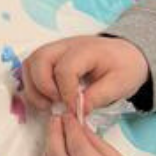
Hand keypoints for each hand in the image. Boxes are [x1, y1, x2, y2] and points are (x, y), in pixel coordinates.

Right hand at [23, 37, 149, 113]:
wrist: (125, 54)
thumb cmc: (124, 67)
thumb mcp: (121, 84)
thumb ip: (98, 97)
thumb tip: (78, 110)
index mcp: (86, 49)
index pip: (66, 68)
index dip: (67, 93)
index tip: (75, 110)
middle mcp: (66, 45)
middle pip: (40, 59)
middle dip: (43, 86)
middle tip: (55, 104)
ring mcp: (55, 49)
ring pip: (30, 63)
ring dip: (33, 87)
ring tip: (47, 104)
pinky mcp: (49, 57)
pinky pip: (30, 67)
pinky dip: (32, 84)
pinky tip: (45, 98)